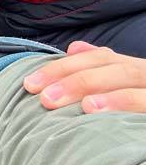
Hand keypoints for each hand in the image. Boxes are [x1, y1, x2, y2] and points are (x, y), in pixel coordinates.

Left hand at [24, 41, 145, 113]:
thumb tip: (74, 48)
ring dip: (110, 95)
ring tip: (83, 107)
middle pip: (114, 69)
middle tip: (42, 97)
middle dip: (76, 80)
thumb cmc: (140, 106)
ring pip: (139, 85)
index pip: (98, 59)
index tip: (29, 84)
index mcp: (135, 68)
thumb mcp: (128, 82)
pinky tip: (109, 115)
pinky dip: (129, 106)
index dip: (62, 68)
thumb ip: (103, 68)